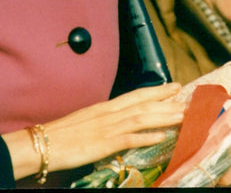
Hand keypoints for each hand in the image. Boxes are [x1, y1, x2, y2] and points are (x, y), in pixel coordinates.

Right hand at [3, 82, 185, 179]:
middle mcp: (109, 113)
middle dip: (168, 100)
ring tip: (184, 116)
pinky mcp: (102, 144)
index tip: (175, 86)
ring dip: (164, 116)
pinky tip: (161, 137)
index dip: (157, 90)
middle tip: (189, 98)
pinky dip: (146, 137)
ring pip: (142, 118)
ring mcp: (106, 127)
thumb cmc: (61, 135)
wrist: (41, 143)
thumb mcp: (87, 122)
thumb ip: (105, 120)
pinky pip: (128, 139)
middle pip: (144, 103)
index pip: (136, 95)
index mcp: (105, 107)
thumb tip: (120, 122)